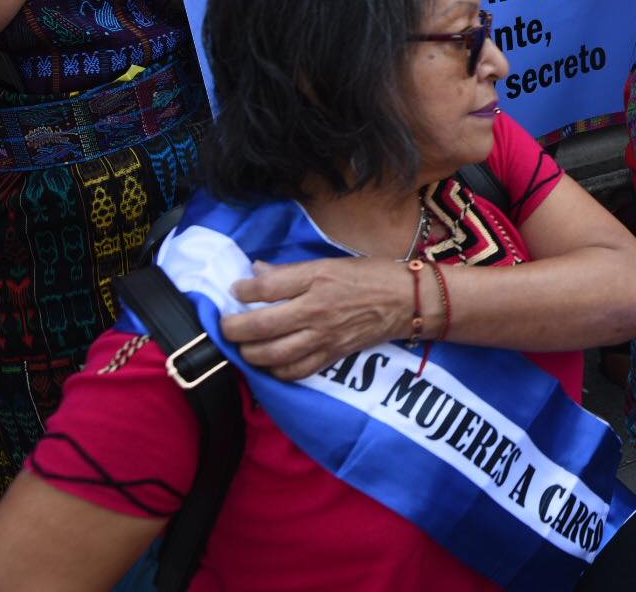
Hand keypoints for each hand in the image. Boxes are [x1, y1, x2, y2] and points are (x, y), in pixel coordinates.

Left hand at [220, 257, 411, 380]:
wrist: (409, 301)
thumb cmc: (371, 275)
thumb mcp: (330, 263)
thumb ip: (291, 271)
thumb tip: (256, 272)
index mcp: (316, 280)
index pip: (265, 288)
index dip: (241, 290)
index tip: (235, 290)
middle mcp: (316, 311)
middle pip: (260, 326)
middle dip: (232, 328)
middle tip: (227, 324)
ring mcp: (323, 338)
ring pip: (271, 355)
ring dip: (248, 352)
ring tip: (244, 345)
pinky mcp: (332, 356)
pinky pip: (295, 372)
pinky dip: (275, 371)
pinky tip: (270, 363)